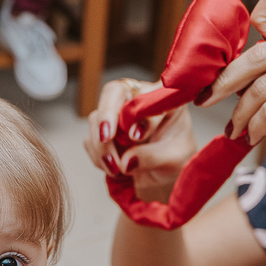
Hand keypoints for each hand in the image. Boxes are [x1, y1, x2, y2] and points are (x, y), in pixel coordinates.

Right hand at [84, 78, 196, 203]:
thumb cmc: (175, 160)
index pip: (147, 96)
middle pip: (113, 92)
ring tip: (116, 170)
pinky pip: (90, 140)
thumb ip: (153, 157)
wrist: (164, 173)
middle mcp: (138, 100)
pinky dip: (99, 157)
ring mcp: (117, 114)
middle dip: (106, 116)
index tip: (136, 136)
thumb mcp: (173, 160)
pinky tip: (114, 170)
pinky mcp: (103, 131)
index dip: (138, 114)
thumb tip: (126, 162)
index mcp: (163, 99)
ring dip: (101, 146)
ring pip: (96, 119)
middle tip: (106, 139)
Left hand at [200, 0, 265, 169]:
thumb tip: (255, 59)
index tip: (251, 49)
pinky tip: (255, 135)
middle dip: (225, 80)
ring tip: (235, 127)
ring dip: (241, 112)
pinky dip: (256, 126)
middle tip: (208, 97)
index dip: (257, 17)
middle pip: (258, 52)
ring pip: (262, 86)